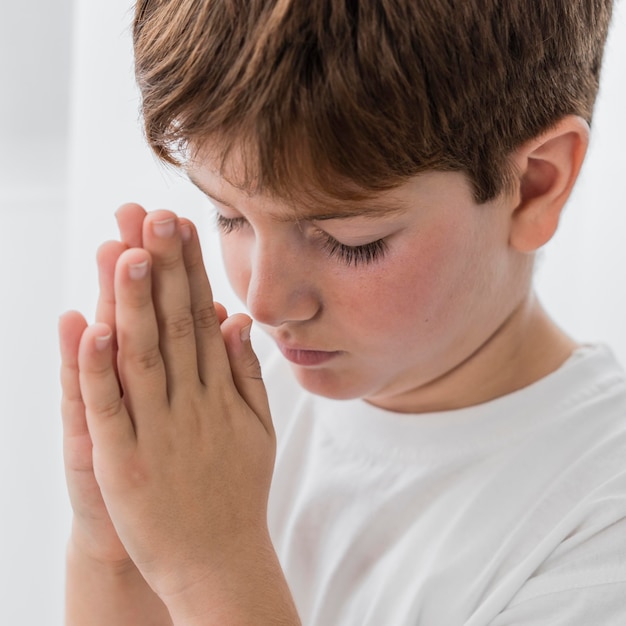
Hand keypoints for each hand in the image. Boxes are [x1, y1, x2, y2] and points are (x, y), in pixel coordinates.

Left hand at [73, 209, 277, 614]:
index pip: (203, 318)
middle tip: (155, 215)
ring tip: (127, 251)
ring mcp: (158, 430)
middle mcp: (191, 402)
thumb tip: (238, 319)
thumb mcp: (258, 428)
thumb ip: (248, 372)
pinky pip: (111, 409)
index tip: (182, 226)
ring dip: (133, 304)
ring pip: (143, 356)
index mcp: (221, 392)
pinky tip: (92, 328)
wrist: (220, 562)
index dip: (192, 271)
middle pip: (175, 325)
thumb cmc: (238, 493)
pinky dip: (99, 368)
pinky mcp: (125, 462)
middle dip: (165, 268)